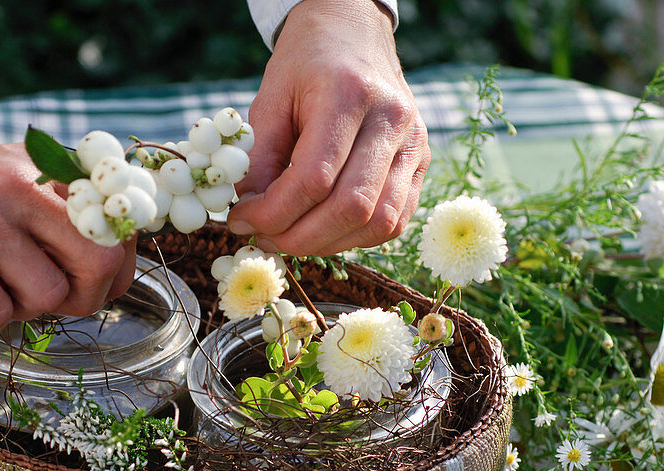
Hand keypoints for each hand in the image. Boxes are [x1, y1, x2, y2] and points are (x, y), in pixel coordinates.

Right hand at [0, 137, 135, 331]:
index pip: (116, 220)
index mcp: (41, 166)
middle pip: (101, 260)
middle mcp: (21, 185)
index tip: (100, 281)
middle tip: (58, 302)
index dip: (119, 263)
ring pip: (49, 294)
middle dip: (88, 297)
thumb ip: (49, 205)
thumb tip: (108, 258)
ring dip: (25, 309)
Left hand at [226, 0, 429, 256]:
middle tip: (262, 238)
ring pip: (378, 222)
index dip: (273, 212)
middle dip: (299, 237)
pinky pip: (394, 221)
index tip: (241, 221)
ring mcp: (414, 144)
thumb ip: (258, 159)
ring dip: (328, 244)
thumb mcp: (270, 98)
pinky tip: (322, 232)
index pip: (314, 178)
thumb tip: (249, 217)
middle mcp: (392, 120)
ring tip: (289, 239)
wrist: (353, 33)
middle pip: (351, 207)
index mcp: (350, 93)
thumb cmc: (306, 63)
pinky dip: (355, 238)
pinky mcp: (421, 163)